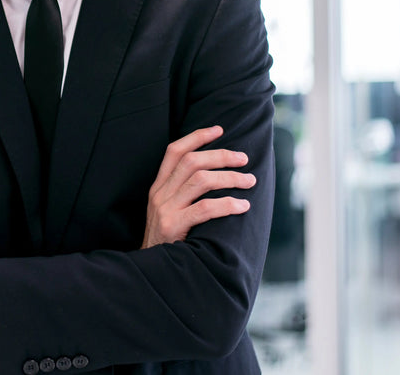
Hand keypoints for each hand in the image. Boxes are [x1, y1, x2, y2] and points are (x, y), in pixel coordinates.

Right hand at [142, 125, 255, 247]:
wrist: (150, 270)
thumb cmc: (167, 241)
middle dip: (221, 156)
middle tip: (244, 159)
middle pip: (192, 161)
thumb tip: (215, 175)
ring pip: (201, 180)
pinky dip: (227, 204)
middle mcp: (160, 194)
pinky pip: (204, 209)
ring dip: (230, 178)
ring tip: (249, 181)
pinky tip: (243, 206)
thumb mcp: (167, 211)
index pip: (174, 151)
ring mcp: (165, 210)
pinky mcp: (173, 227)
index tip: (219, 129)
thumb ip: (182, 193)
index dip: (197, 137)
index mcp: (158, 187)